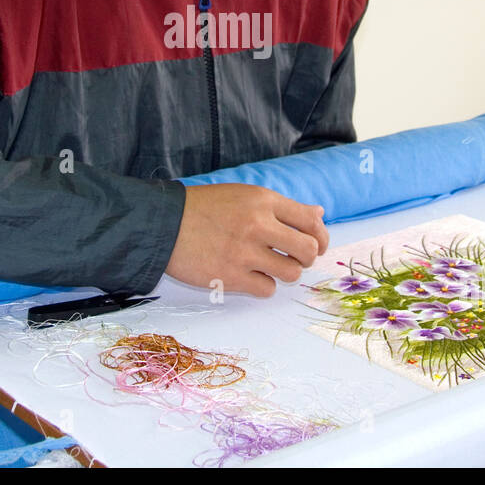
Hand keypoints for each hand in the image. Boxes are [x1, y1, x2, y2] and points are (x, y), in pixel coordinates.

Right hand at [165, 183, 328, 297]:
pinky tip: (249, 276)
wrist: (163, 224)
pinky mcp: (231, 277)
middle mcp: (258, 224)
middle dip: (307, 258)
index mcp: (263, 201)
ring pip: (292, 273)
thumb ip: (281, 206)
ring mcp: (244, 252)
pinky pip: (267, 289)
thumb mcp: (243, 195)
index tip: (318, 245)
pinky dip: (263, 285)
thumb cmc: (203, 208)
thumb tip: (318, 214)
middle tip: (294, 258)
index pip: (311, 221)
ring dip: (285, 273)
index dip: (321, 237)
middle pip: (308, 249)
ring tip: (269, 267)